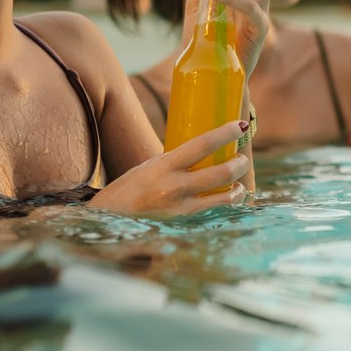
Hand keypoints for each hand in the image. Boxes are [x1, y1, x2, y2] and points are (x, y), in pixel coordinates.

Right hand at [89, 119, 250, 216]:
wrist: (109, 219)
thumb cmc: (128, 189)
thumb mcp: (148, 167)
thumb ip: (173, 161)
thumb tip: (200, 152)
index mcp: (164, 166)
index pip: (202, 145)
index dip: (225, 134)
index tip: (241, 126)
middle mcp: (173, 187)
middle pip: (220, 173)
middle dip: (239, 164)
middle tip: (242, 158)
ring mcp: (180, 208)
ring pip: (223, 198)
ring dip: (237, 189)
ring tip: (239, 183)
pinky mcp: (183, 224)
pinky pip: (212, 212)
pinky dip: (225, 204)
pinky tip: (230, 199)